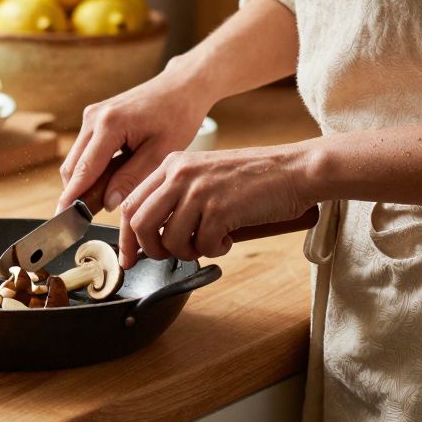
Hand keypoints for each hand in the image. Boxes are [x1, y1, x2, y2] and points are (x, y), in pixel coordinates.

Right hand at [57, 65, 212, 216]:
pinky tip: (111, 179)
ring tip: (107, 198)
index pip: (83, 170)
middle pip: (72, 167)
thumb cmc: (177, 115)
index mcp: (109, 124)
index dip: (72, 198)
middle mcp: (93, 118)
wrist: (180, 86)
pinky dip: (91, 168)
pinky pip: (84, 150)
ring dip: (84, 181)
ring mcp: (91, 116)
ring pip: (75, 160)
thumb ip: (132, 178)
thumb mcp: (160, 152)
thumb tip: (108, 203)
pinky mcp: (94, 118)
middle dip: (77, 193)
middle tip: (91, 217)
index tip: (63, 219)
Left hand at [119, 143, 316, 267]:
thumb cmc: (254, 178)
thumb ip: (177, 196)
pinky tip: (227, 238)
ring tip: (207, 242)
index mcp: (172, 164)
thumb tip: (152, 234)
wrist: (295, 170)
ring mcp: (198, 191)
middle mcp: (179, 174)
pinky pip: (201, 245)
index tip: (128, 257)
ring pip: (168, 239)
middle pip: (140, 223)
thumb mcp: (204, 175)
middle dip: (150, 250)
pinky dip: (213, 250)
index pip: (131, 203)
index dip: (126, 236)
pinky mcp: (219, 209)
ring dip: (187, 252)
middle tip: (171, 256)